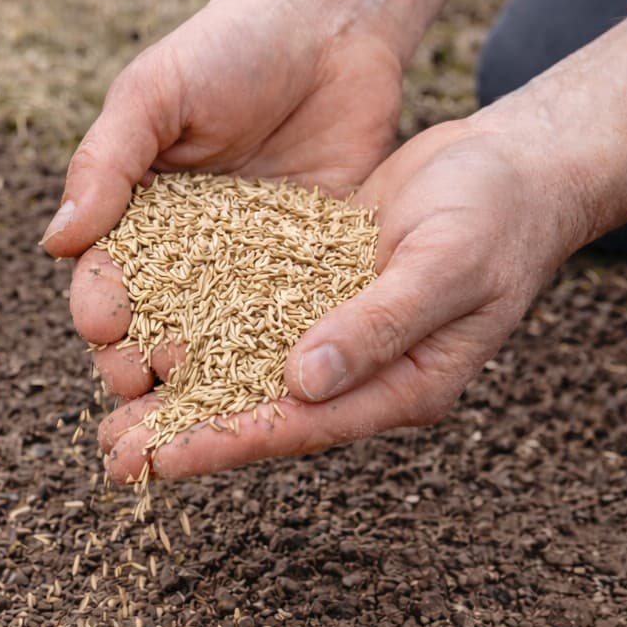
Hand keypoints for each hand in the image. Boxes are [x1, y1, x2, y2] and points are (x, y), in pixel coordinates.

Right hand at [44, 0, 435, 402]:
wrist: (335, 26)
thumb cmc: (231, 46)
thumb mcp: (155, 94)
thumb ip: (106, 164)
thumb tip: (56, 241)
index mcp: (135, 215)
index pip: (106, 275)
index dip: (100, 307)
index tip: (102, 330)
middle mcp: (186, 252)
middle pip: (153, 322)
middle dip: (139, 357)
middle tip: (140, 382)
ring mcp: (247, 268)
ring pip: (215, 337)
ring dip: (199, 375)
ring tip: (195, 402)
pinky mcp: (308, 271)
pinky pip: (287, 320)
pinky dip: (275, 354)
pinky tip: (272, 384)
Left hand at [99, 118, 587, 481]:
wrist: (515, 166)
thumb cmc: (498, 215)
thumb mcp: (444, 267)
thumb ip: (376, 326)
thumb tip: (302, 383)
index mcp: (399, 388)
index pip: (298, 427)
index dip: (225, 443)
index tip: (159, 461)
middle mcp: (358, 375)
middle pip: (260, 414)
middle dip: (185, 436)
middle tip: (111, 459)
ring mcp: (335, 337)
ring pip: (244, 375)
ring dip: (181, 394)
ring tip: (111, 416)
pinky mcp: (314, 294)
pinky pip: (247, 323)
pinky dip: (199, 334)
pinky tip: (148, 338)